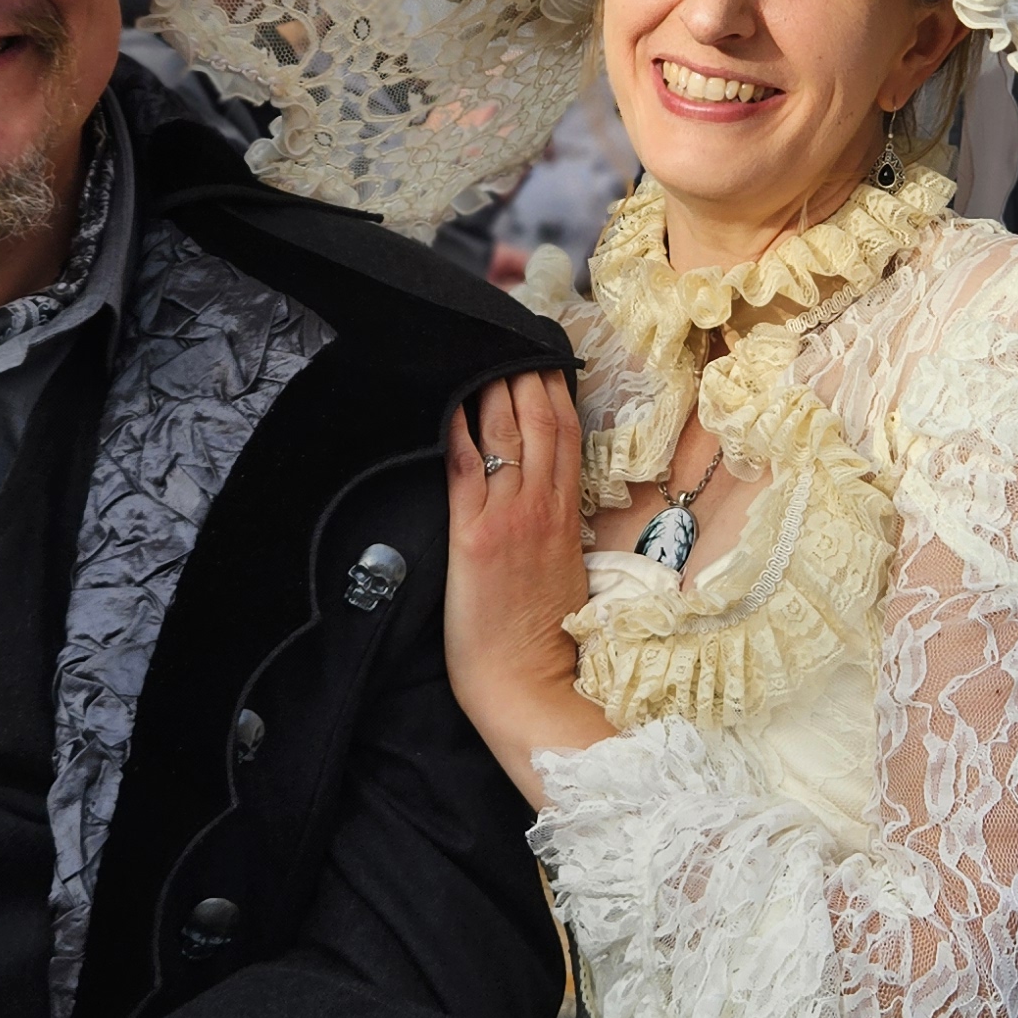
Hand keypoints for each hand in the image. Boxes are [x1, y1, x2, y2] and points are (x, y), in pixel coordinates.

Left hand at [444, 371, 609, 805]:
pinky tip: (449, 399)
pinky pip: (466, 468)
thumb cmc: (540, 638)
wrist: (527, 686)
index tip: (540, 352)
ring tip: (481, 349)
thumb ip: (553, 523)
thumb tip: (537, 489)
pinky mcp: (474, 536)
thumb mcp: (562, 568)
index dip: (554, 386)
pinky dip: (458, 428)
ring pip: (507, 432)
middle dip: (524, 369)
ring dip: (494, 385)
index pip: (566, 431)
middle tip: (507, 331)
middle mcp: (543, 506)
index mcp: (568, 514)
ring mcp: (510, 517)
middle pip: (539, 419)